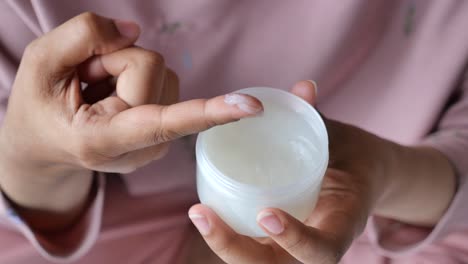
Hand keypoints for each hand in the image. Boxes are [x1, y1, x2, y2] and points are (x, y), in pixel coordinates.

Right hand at [0, 12, 262, 230]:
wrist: (44, 145)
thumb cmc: (39, 107)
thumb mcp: (40, 63)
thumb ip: (83, 36)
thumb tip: (134, 29)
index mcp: (104, 141)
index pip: (165, 123)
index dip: (209, 111)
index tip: (252, 107)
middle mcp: (140, 149)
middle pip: (154, 69)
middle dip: (116, 59)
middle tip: (86, 82)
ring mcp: (156, 144)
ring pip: (163, 72)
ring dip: (125, 68)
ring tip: (98, 91)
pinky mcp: (164, 132)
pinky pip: (164, 80)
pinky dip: (136, 76)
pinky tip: (113, 94)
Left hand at [188, 80, 455, 262]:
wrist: (358, 176)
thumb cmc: (352, 158)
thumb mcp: (343, 141)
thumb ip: (320, 120)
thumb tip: (305, 87)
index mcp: (341, 226)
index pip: (321, 250)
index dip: (296, 240)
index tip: (266, 213)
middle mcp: (315, 245)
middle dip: (235, 248)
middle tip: (202, 214)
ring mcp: (293, 247)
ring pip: (256, 262)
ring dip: (223, 244)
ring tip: (198, 213)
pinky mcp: (276, 240)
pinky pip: (251, 244)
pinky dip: (226, 234)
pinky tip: (204, 212)